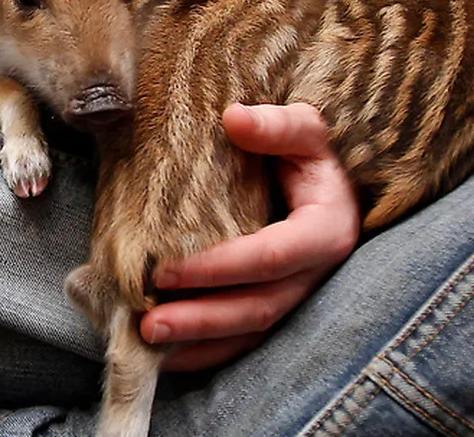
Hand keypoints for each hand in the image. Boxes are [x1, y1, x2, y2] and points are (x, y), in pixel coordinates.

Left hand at [139, 103, 360, 371]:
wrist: (324, 174)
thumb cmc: (308, 150)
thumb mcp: (305, 128)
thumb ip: (277, 125)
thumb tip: (234, 118)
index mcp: (325, 231)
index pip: (270, 256)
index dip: (219, 268)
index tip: (166, 269)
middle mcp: (313, 274)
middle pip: (257, 308)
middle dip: (201, 320)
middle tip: (148, 323)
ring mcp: (296, 296)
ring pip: (248, 332)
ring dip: (198, 343)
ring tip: (148, 342)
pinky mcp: (274, 305)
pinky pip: (241, 340)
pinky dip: (205, 351)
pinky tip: (165, 355)